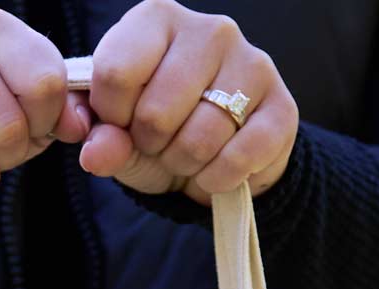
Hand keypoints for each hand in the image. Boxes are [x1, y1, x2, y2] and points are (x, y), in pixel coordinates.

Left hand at [80, 1, 297, 203]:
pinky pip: (237, 159)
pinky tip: (215, 170)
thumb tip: (96, 153)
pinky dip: (217, 179)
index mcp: (157, 19)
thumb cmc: (160, 132)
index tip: (123, 123)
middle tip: (161, 143)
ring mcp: (251, 63)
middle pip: (156, 112)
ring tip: (188, 154)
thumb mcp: (119, 135)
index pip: (115, 74)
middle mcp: (209, 30)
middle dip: (151, 146)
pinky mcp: (281, 106)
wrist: (219, 158)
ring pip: (199, 140)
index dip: (112, 118)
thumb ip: (100, 138)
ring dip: (184, 165)